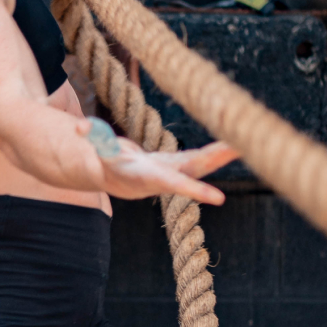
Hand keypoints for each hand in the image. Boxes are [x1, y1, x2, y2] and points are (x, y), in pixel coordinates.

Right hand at [76, 119, 239, 203]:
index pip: (174, 184)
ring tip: (246, 140)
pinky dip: (218, 149)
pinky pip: (203, 156)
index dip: (194, 190)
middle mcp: (167, 176)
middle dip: (215, 160)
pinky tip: (237, 140)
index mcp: (148, 177)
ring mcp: (176, 171)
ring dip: (223, 153)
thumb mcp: (99, 152)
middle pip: (195, 170)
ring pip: (203, 163)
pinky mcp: (181, 164)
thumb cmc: (105, 164)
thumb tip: (80, 127)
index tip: (219, 198)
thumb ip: (92, 138)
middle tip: (240, 148)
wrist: (114, 177)